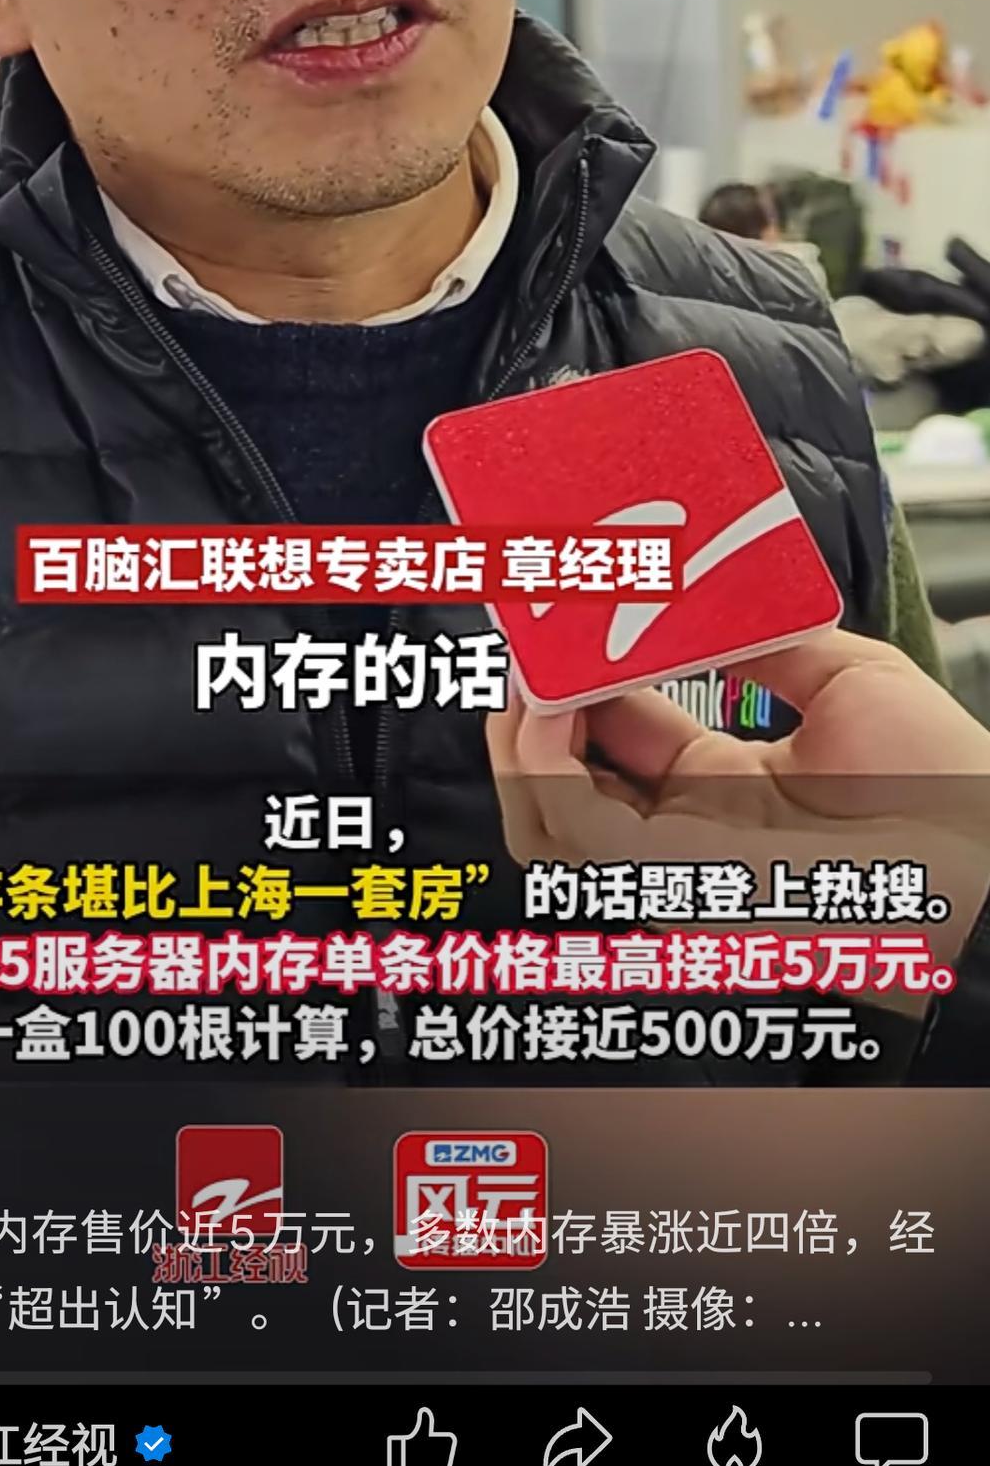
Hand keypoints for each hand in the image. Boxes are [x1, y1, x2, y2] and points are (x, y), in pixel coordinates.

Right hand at [487, 626, 989, 974]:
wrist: (987, 854)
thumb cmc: (946, 784)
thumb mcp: (848, 679)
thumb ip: (770, 637)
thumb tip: (711, 587)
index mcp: (727, 790)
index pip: (620, 734)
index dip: (580, 681)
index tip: (563, 621)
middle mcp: (690, 833)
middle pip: (567, 782)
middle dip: (529, 713)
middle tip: (525, 643)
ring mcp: (678, 864)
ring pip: (550, 816)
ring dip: (521, 739)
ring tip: (525, 671)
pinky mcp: (680, 878)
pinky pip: (578, 829)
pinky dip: (545, 763)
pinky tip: (549, 706)